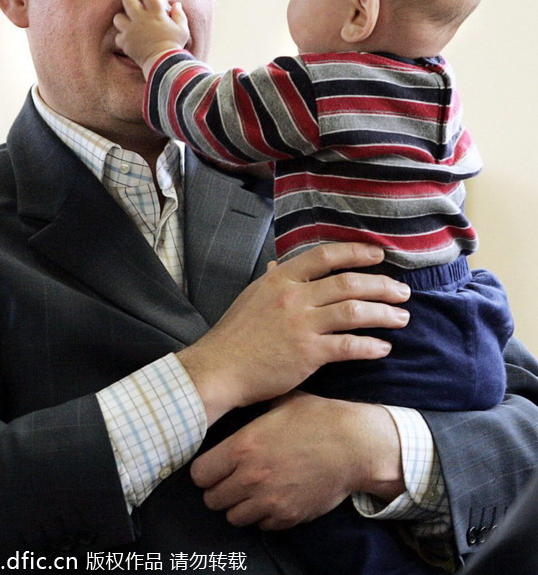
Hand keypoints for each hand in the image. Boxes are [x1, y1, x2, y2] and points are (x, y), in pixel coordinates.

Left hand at [113, 0, 188, 70]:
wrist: (163, 64)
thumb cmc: (175, 46)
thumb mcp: (182, 30)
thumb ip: (179, 15)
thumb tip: (176, 5)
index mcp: (155, 13)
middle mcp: (140, 19)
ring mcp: (131, 30)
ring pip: (118, 17)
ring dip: (122, 18)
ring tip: (127, 21)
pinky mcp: (125, 42)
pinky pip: (118, 37)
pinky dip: (123, 38)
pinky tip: (129, 39)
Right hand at [177, 243, 409, 424]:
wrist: (218, 369)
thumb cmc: (234, 336)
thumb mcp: (251, 297)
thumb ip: (272, 281)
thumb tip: (278, 266)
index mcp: (280, 279)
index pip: (325, 256)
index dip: (356, 252)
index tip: (378, 254)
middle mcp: (294, 297)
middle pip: (348, 282)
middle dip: (381, 285)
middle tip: (402, 291)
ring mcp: (301, 325)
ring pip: (354, 311)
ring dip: (384, 313)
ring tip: (402, 317)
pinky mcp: (308, 354)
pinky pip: (348, 345)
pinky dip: (370, 346)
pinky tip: (383, 348)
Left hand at [190, 391, 404, 529]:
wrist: (355, 445)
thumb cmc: (319, 418)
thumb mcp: (281, 402)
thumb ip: (254, 410)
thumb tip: (238, 403)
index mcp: (244, 446)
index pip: (199, 474)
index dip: (205, 470)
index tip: (213, 466)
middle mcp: (252, 477)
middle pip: (212, 500)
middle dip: (218, 490)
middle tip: (231, 480)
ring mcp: (270, 500)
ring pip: (234, 517)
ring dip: (239, 505)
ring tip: (252, 490)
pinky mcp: (289, 516)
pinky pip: (262, 525)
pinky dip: (263, 515)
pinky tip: (273, 497)